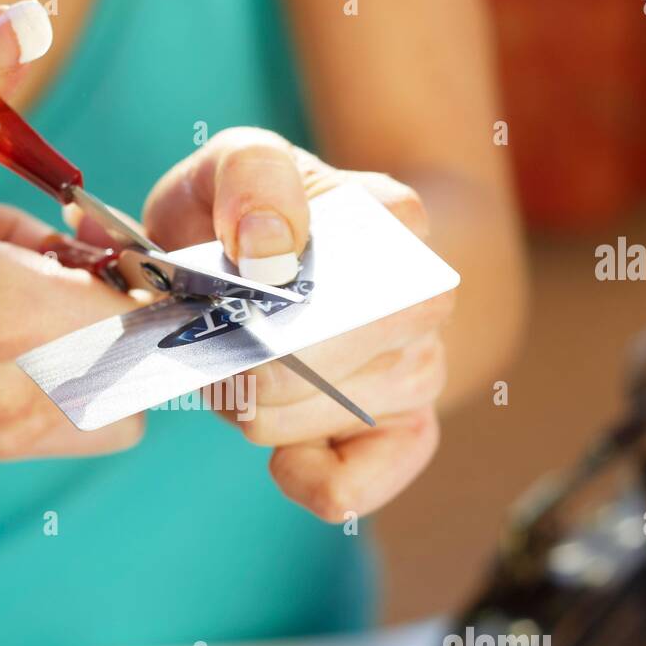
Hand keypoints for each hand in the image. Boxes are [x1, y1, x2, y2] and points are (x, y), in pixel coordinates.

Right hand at [0, 2, 140, 458]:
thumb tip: (30, 18)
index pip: (138, 308)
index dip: (135, 267)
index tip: (90, 237)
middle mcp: (8, 389)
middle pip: (142, 357)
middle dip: (126, 308)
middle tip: (66, 267)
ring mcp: (0, 432)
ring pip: (124, 401)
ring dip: (109, 350)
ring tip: (41, 306)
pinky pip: (87, 426)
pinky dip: (82, 385)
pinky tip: (25, 340)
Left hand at [140, 128, 454, 519]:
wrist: (279, 250)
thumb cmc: (250, 210)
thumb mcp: (234, 160)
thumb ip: (253, 175)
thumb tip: (271, 250)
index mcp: (395, 226)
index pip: (322, 297)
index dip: (246, 311)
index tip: (221, 289)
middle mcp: (424, 302)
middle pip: (299, 371)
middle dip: (235, 359)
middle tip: (221, 330)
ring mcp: (420, 372)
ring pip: (299, 423)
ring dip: (250, 405)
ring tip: (248, 362)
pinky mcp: (407, 432)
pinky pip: (361, 486)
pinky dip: (312, 480)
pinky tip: (288, 456)